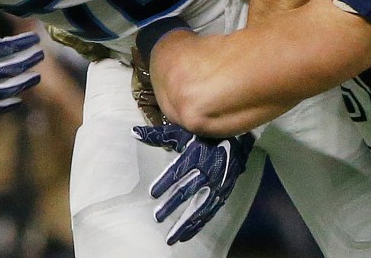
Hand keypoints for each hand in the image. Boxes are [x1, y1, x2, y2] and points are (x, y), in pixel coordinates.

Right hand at [0, 32, 44, 120]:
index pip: (1, 50)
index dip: (20, 45)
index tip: (35, 37)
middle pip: (6, 70)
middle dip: (26, 62)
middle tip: (40, 54)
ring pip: (2, 91)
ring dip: (21, 84)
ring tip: (35, 77)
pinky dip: (4, 105)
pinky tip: (17, 101)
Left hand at [133, 123, 254, 244]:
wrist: (235, 141)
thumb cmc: (202, 137)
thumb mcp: (182, 134)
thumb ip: (158, 136)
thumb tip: (135, 133)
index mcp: (195, 155)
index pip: (178, 170)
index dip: (165, 182)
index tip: (153, 193)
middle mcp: (207, 171)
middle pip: (187, 191)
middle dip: (171, 205)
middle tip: (157, 217)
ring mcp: (216, 185)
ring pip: (199, 207)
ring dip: (185, 223)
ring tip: (170, 237)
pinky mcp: (222, 195)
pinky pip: (209, 213)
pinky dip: (197, 226)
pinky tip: (184, 236)